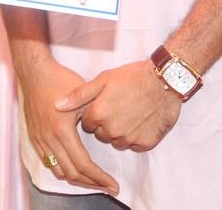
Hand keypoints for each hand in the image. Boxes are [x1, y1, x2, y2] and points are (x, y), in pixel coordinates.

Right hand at [14, 54, 119, 195]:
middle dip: (92, 184)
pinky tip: (75, 168)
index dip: (100, 178)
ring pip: (59, 171)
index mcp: (62, 130)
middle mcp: (48, 139)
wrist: (35, 71)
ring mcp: (39, 139)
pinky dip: (64, 170)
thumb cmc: (61, 80)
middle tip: (108, 187)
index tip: (113, 185)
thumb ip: (95, 117)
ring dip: (78, 180)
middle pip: (72, 174)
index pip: (83, 165)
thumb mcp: (83, 95)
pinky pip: (49, 163)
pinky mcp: (35, 137)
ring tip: (94, 181)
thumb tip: (107, 136)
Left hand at [59, 61, 181, 152]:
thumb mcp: (102, 80)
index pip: (87, 124)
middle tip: (118, 108)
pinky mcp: (145, 143)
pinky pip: (134, 145)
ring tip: (129, 113)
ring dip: (119, 132)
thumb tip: (57, 105)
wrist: (164, 81)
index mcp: (98, 115)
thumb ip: (78, 95)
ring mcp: (129, 139)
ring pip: (117, 141)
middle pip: (101, 135)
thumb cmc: (131, 77)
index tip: (104, 104)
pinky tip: (140, 121)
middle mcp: (111, 130)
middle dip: (105, 124)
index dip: (94, 114)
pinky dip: (136, 136)